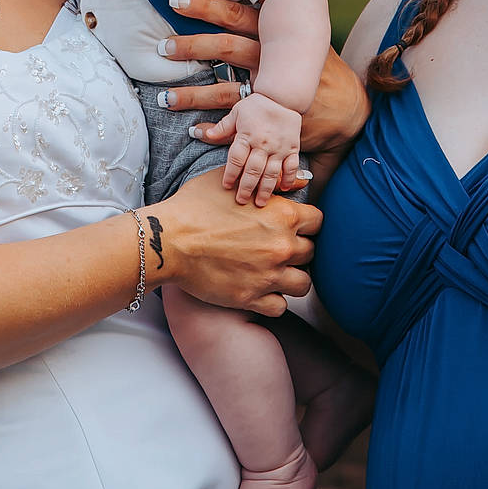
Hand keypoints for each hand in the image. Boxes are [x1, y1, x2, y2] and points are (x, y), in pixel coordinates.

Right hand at [148, 176, 321, 316]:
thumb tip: (297, 182)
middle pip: (311, 253)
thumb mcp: (232, 181)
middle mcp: (282, 246)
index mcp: (283, 214)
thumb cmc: (195, 205)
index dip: (305, 224)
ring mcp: (268, 275)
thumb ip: (268, 183)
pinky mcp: (251, 298)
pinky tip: (261, 290)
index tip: (293, 227)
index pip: (318, 221)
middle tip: (278, 250)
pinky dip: (273, 300)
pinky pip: (281, 307)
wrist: (169, 240)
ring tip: (275, 273)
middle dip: (297, 250)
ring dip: (292, 278)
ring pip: (304, 284)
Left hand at [155, 0, 367, 160]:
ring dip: (193, 95)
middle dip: (191, 46)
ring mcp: (270, 90)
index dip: (204, 6)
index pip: (234, 13)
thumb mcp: (298, 37)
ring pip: (225, 90)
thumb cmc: (316, 67)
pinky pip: (237, 124)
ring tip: (165, 98)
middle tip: (161, 47)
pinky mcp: (271, 119)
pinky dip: (215, 128)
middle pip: (225, 46)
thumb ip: (268, 22)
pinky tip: (195, 130)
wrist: (349, 108)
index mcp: (272, 33)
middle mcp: (270, 58)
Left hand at [219, 93, 302, 205]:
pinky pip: (292, 167)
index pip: (236, 159)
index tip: (226, 186)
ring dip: (265, 189)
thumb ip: (222, 127)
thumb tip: (203, 134)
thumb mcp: (236, 112)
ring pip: (271, 172)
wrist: (283, 96)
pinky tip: (284, 189)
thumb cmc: (257, 105)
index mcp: (247, 135)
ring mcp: (279, 148)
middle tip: (241, 201)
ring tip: (260, 202)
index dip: (230, 174)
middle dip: (246, 188)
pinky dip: (289, 179)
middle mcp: (263, 144)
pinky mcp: (293, 148)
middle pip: (253, 170)